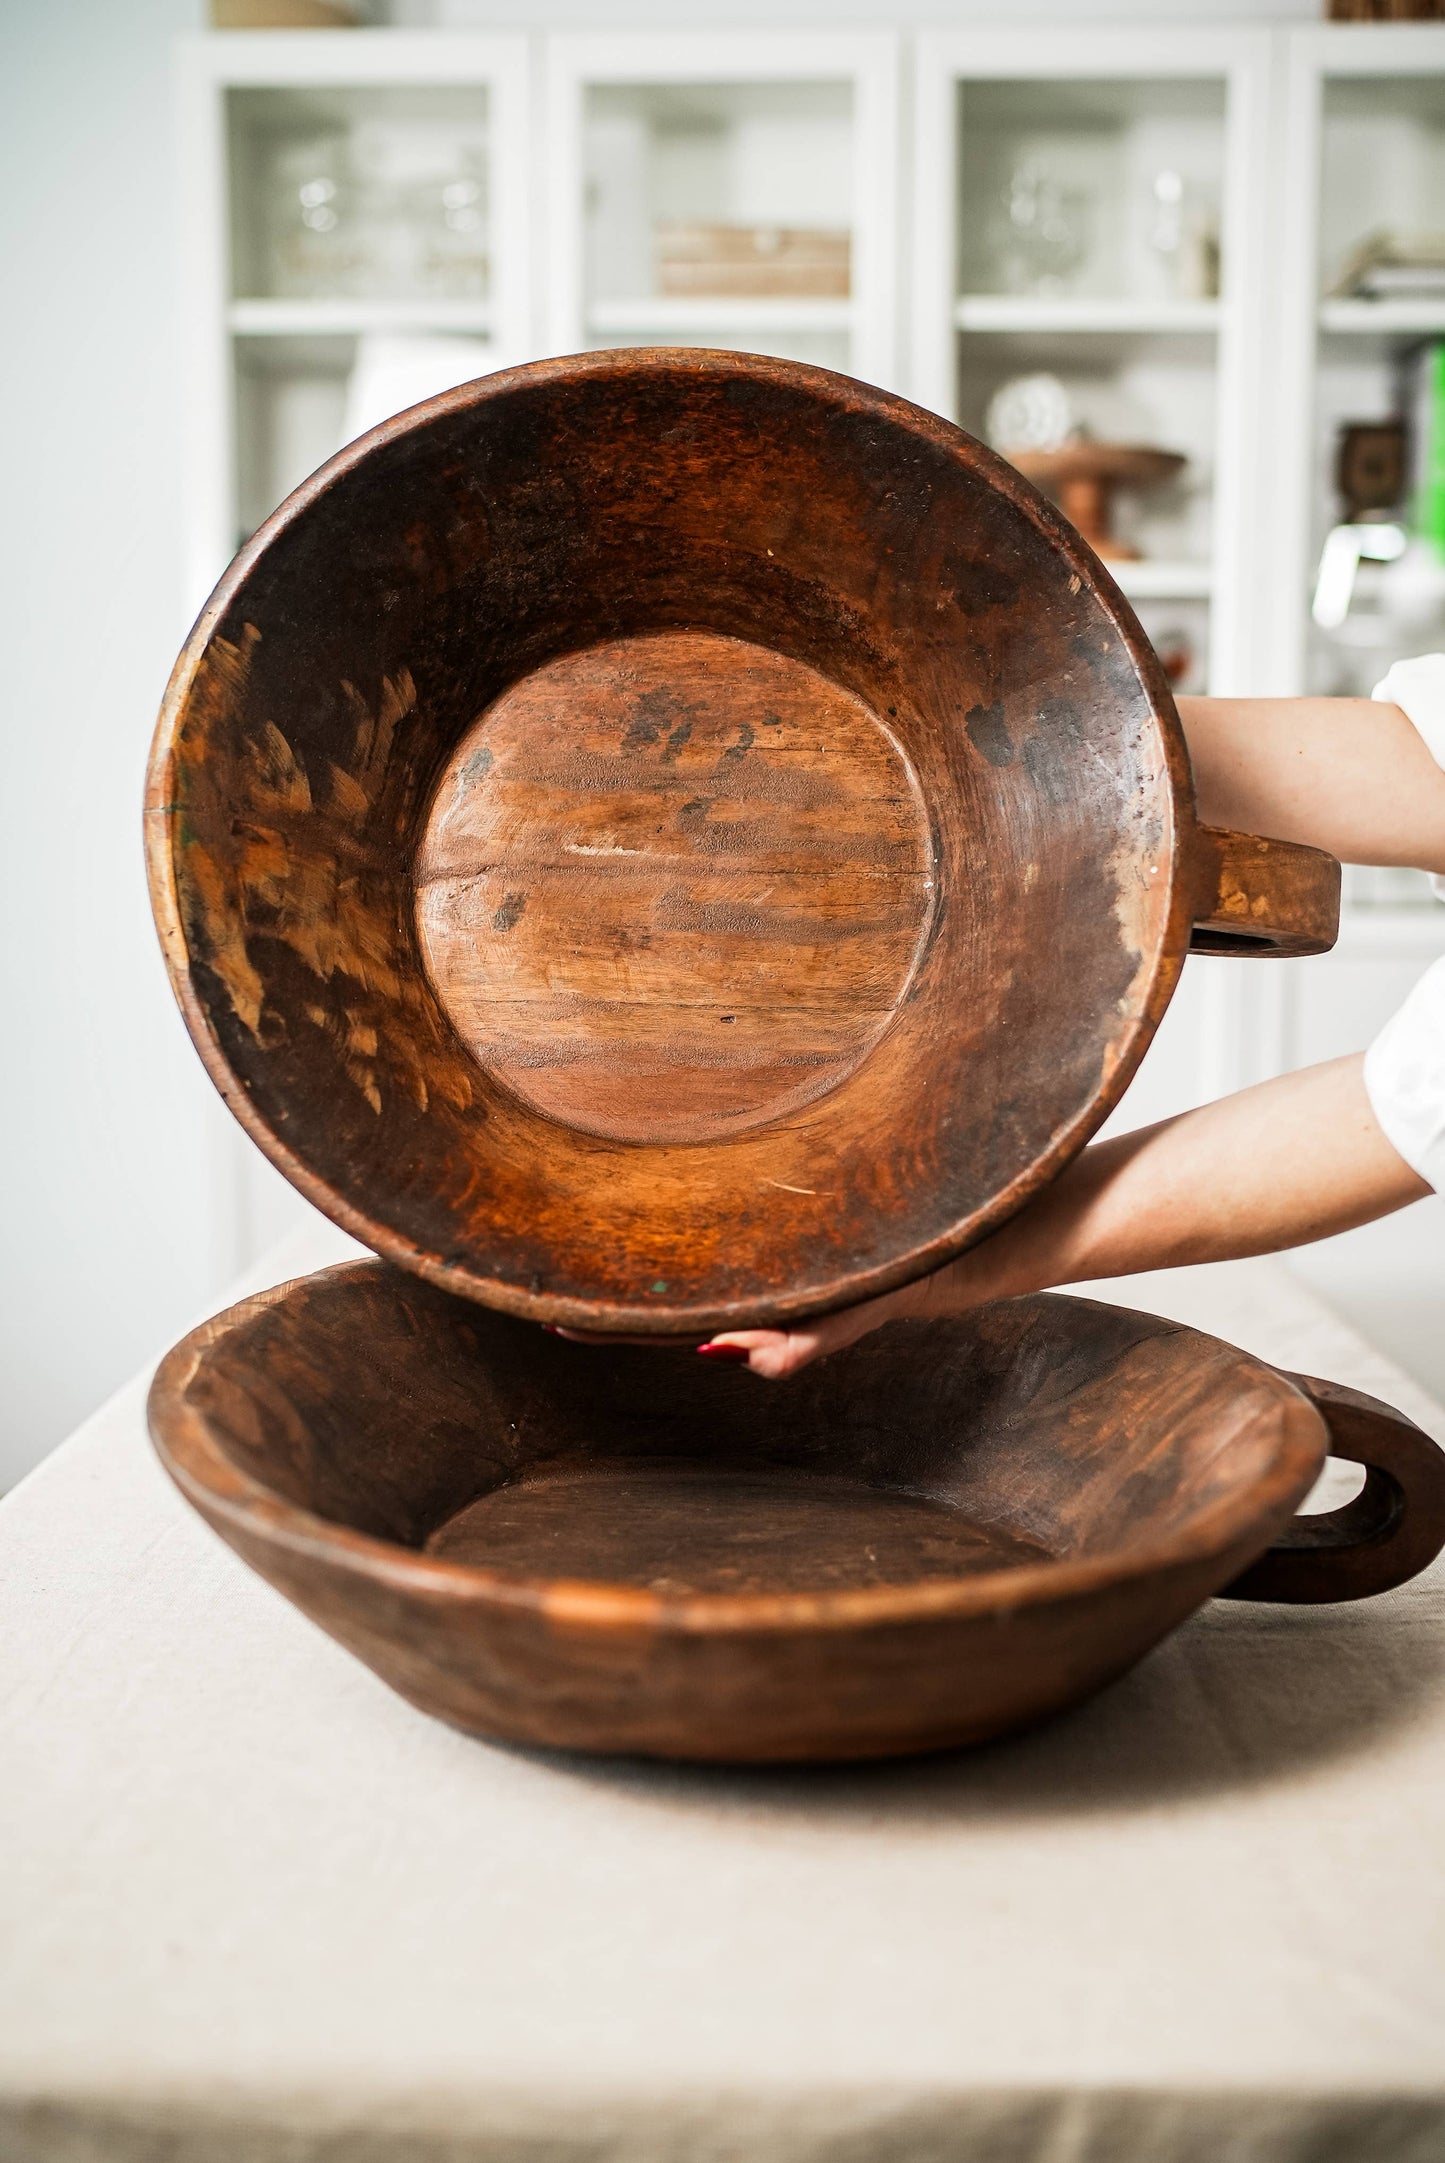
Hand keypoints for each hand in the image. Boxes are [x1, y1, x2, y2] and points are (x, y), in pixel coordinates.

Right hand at [548, 1053, 1427, 1381]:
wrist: (1165, 1187)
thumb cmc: (1089, 1129)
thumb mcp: (1016, 1088)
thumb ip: (974, 1057)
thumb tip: (952, 981)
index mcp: (945, 1217)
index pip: (855, 1238)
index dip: (797, 1248)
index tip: (741, 1246)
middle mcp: (940, 1257)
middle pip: (837, 1286)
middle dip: (771, 1299)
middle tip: (702, 1318)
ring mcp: (949, 1277)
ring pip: (845, 1309)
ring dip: (782, 1322)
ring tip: (721, 1339)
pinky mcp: (964, 1283)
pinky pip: (879, 1310)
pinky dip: (826, 1326)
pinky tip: (777, 1340)